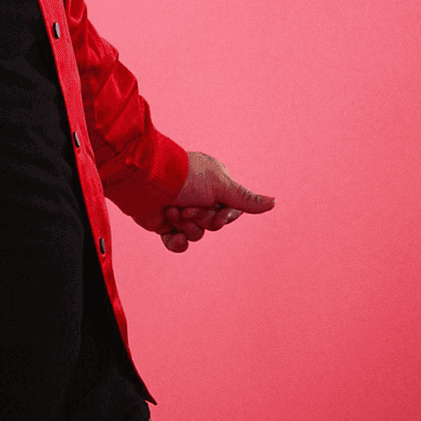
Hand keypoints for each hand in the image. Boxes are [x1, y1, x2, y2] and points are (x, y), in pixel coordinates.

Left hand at [155, 152, 275, 252]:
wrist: (146, 182)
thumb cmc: (186, 177)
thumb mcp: (221, 186)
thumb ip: (245, 199)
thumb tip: (274, 203)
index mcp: (214, 184)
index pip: (231, 211)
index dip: (225, 217)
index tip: (218, 214)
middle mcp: (199, 197)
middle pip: (214, 224)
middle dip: (202, 220)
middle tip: (188, 208)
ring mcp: (182, 210)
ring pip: (196, 234)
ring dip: (186, 227)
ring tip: (173, 212)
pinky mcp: (164, 224)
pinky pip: (177, 243)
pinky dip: (176, 242)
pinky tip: (172, 234)